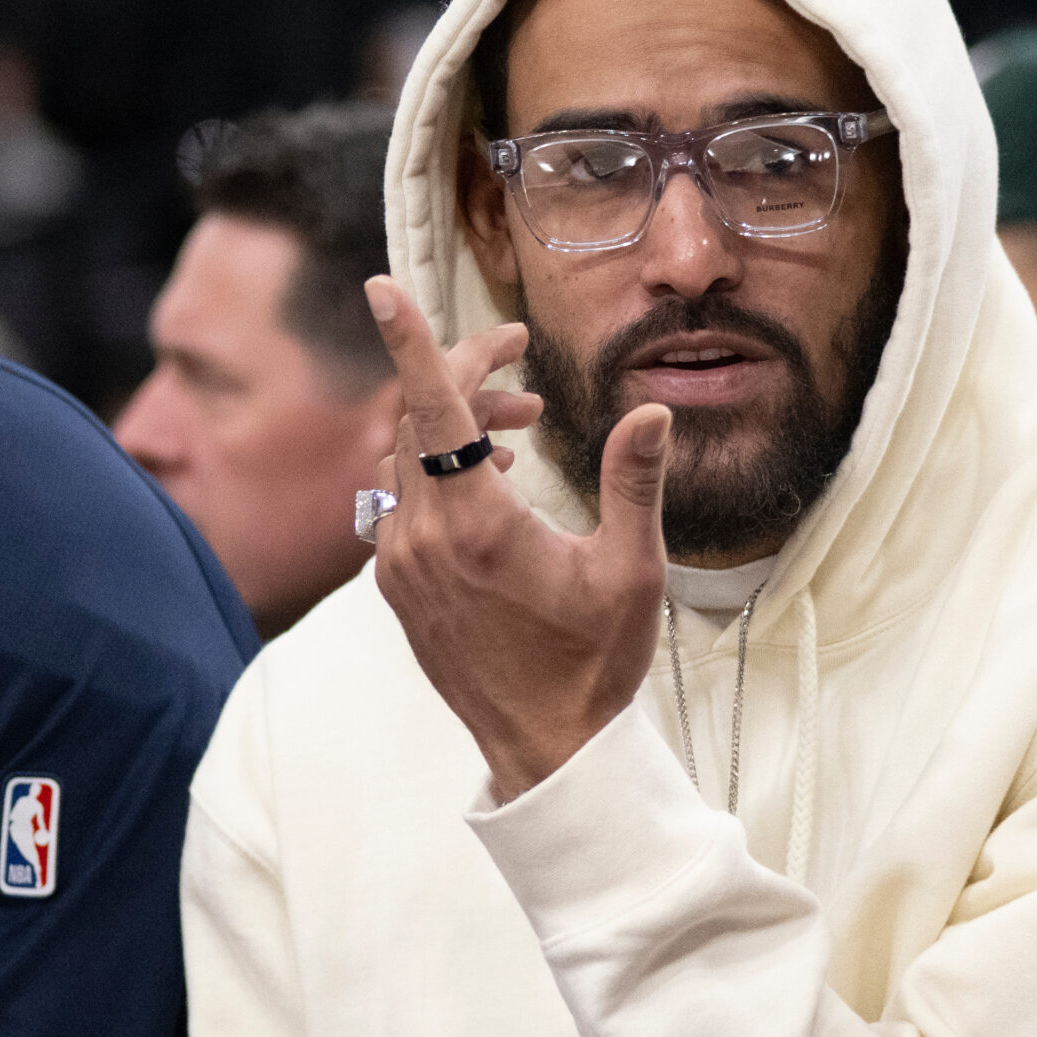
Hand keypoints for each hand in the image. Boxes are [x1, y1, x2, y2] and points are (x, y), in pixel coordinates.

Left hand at [363, 277, 674, 803]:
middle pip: (414, 419)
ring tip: (520, 425)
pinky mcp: (399, 587)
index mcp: (476, 527)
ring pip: (403, 457)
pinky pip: (400, 499)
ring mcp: (401, 566)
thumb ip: (635, 483)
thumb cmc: (595, 663)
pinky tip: (488, 477)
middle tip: (516, 353)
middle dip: (462, 372)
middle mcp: (423, 540)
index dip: (409, 342)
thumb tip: (653, 409)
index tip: (383, 289)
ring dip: (451, 422)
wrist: (548, 747)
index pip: (430, 409)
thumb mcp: (633, 571)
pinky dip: (436, 468)